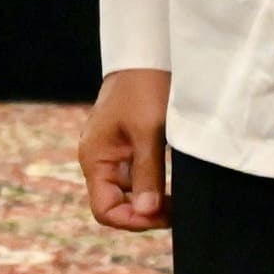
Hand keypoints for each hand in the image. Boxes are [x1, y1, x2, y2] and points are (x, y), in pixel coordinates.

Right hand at [78, 67, 171, 231]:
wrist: (145, 53)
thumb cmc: (143, 86)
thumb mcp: (148, 130)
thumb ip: (147, 172)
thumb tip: (147, 212)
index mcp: (94, 157)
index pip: (105, 209)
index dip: (134, 219)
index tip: (164, 214)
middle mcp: (97, 158)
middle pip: (116, 204)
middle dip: (146, 212)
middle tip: (178, 209)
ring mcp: (110, 152)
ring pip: (128, 192)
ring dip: (151, 199)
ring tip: (178, 198)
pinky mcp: (124, 145)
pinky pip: (135, 176)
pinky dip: (153, 184)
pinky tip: (173, 183)